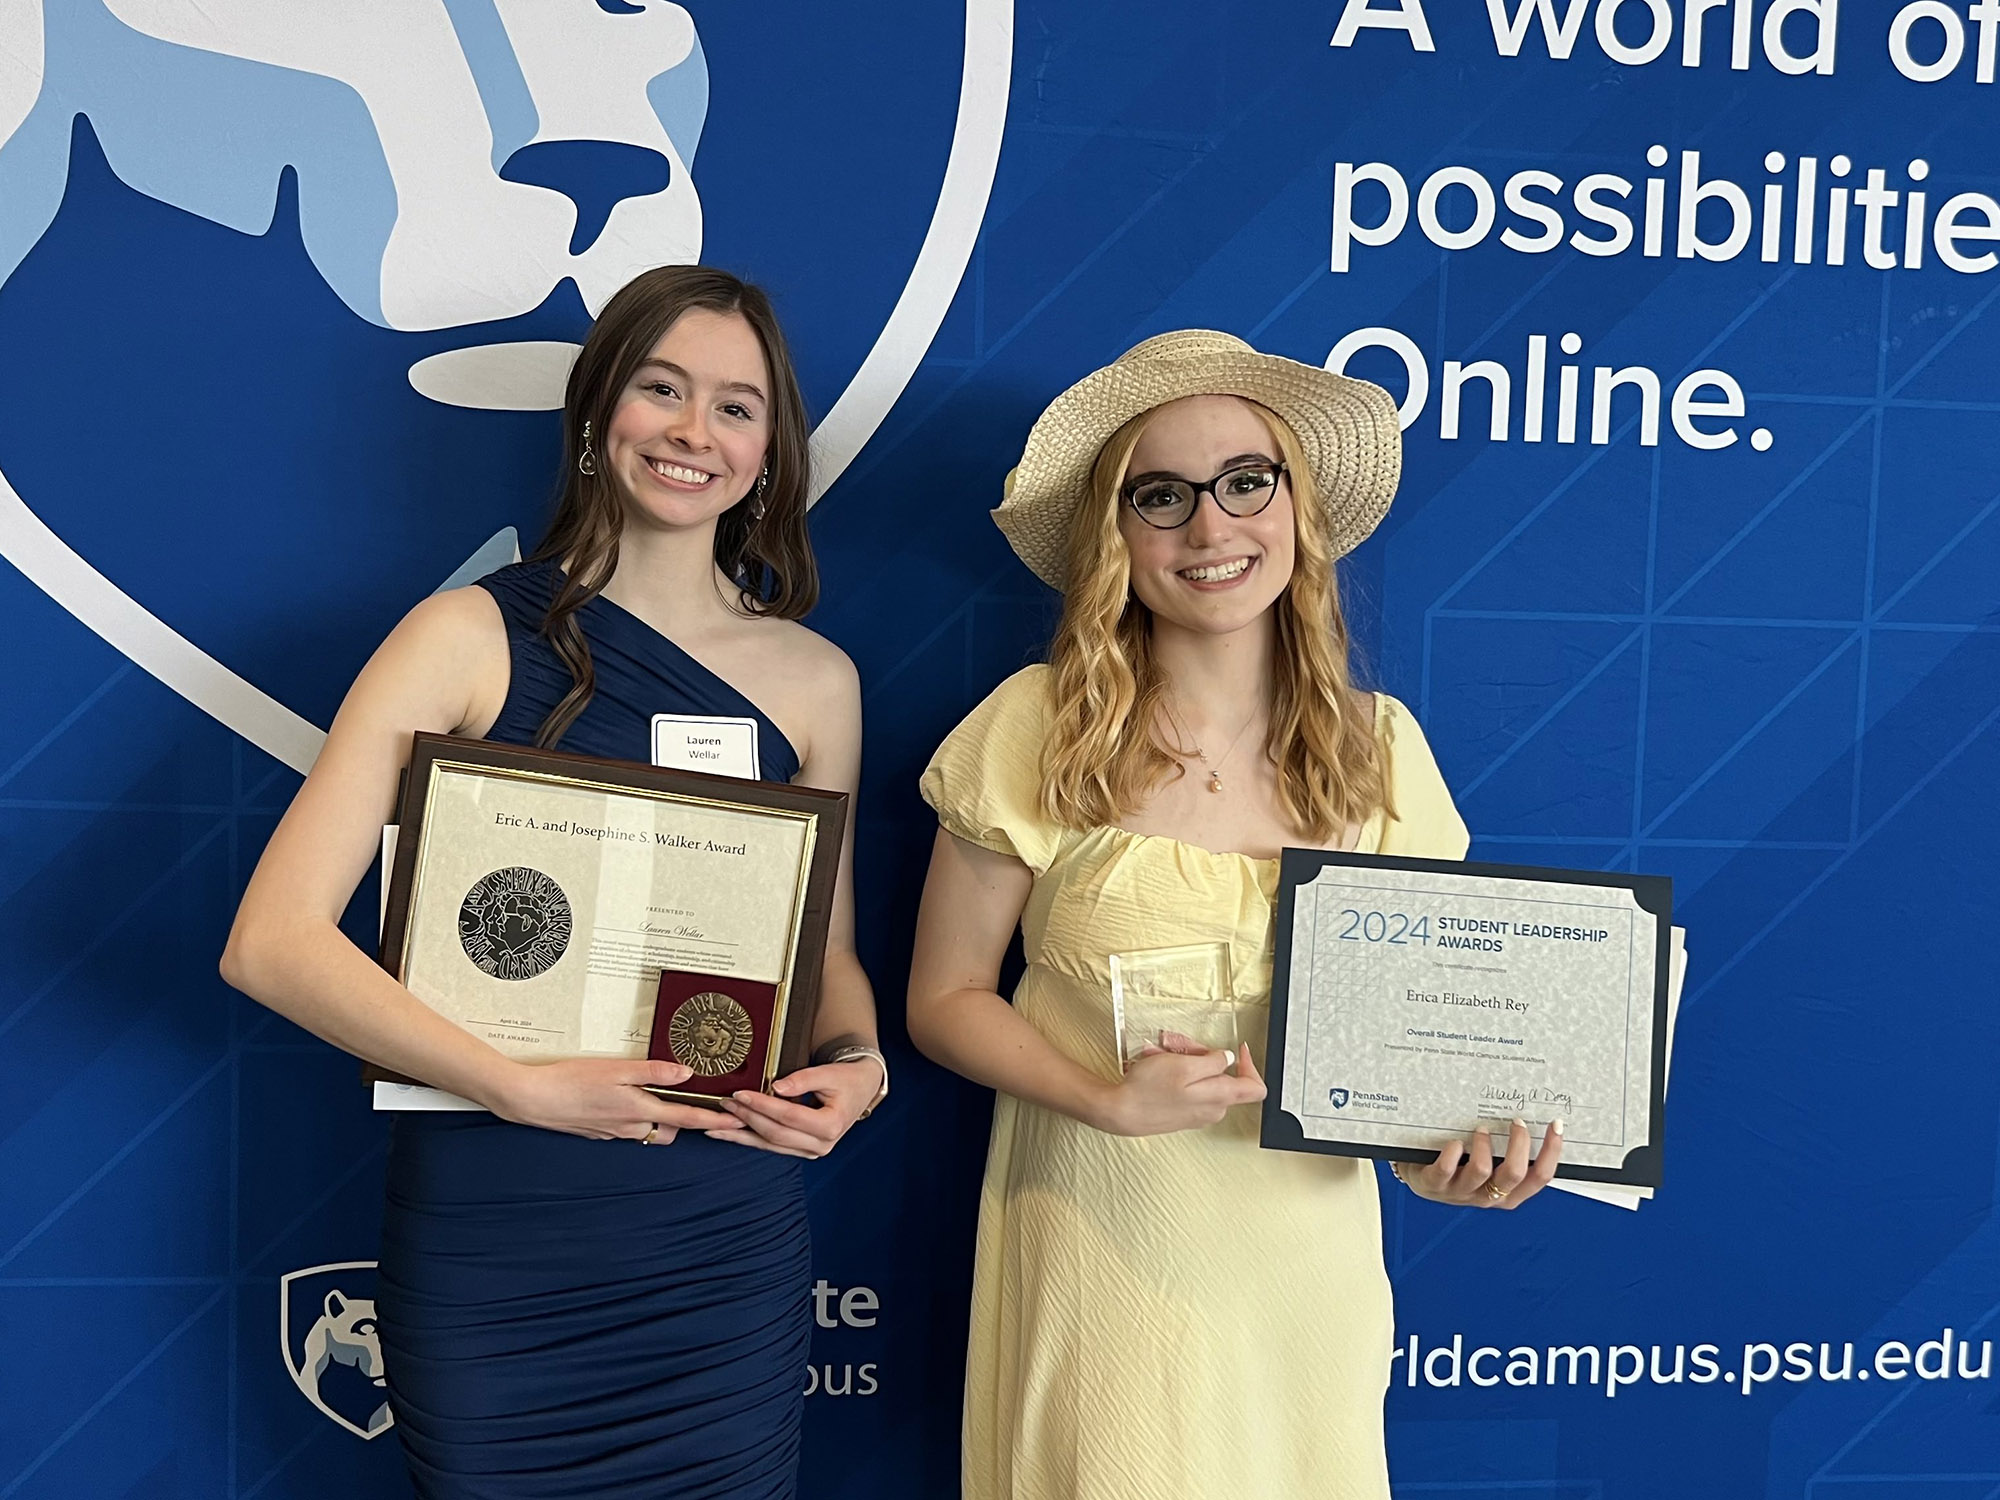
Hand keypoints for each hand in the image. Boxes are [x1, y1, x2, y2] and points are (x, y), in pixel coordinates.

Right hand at [483, 1057, 747, 1144]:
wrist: (533, 1100)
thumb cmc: (572, 1081)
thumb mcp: (618, 1068)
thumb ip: (654, 1071)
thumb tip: (687, 1073)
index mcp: (640, 1110)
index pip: (688, 1118)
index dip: (716, 1120)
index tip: (737, 1121)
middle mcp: (631, 1127)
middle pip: (671, 1129)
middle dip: (686, 1119)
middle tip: (698, 1101)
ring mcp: (614, 1133)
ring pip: (649, 1130)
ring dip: (660, 1118)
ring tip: (661, 1096)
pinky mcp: (600, 1132)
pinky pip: (629, 1129)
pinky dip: (637, 1118)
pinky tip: (626, 1100)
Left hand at [704, 1058, 884, 1158]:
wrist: (860, 1089)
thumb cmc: (846, 1080)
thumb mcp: (829, 1073)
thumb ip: (804, 1079)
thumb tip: (776, 1087)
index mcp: (831, 1126)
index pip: (789, 1115)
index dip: (763, 1105)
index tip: (740, 1093)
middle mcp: (821, 1145)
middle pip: (776, 1134)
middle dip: (748, 1118)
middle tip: (726, 1103)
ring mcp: (811, 1151)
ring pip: (770, 1145)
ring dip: (741, 1135)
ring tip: (715, 1126)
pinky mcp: (801, 1150)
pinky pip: (771, 1146)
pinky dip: (749, 1139)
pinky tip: (730, 1134)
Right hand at [1097, 1031, 1264, 1136]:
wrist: (1122, 1112)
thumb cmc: (1148, 1090)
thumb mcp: (1184, 1065)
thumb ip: (1213, 1062)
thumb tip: (1227, 1058)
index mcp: (1219, 1097)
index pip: (1256, 1088)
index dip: (1251, 1065)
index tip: (1238, 1050)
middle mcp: (1214, 1110)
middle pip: (1228, 1080)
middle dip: (1211, 1060)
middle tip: (1190, 1050)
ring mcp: (1199, 1114)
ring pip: (1208, 1084)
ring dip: (1193, 1066)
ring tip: (1170, 1058)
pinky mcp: (1186, 1114)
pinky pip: (1193, 1090)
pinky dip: (1182, 1077)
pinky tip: (1164, 1070)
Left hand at [1395, 1117, 1563, 1209]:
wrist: (1419, 1176)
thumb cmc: (1460, 1166)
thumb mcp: (1490, 1163)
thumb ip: (1508, 1150)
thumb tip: (1530, 1120)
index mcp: (1507, 1193)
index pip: (1540, 1177)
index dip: (1552, 1151)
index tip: (1556, 1125)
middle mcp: (1487, 1196)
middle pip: (1515, 1174)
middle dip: (1520, 1143)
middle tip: (1516, 1122)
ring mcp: (1460, 1192)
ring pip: (1482, 1170)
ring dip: (1483, 1145)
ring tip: (1480, 1130)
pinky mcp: (1434, 1185)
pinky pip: (1447, 1170)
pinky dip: (1452, 1152)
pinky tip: (1454, 1142)